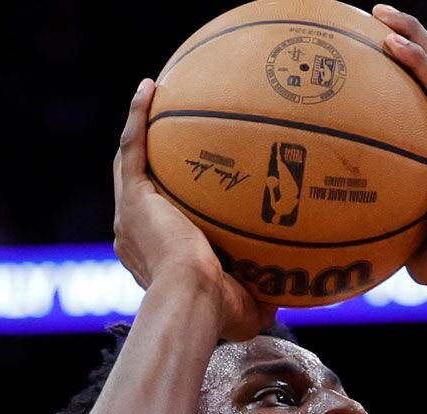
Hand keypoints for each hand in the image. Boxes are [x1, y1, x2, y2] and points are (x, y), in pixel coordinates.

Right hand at [113, 79, 276, 340]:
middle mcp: (134, 235)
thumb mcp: (249, 306)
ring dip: (138, 128)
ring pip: (129, 162)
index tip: (186, 188)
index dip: (168, 202)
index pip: (158, 223)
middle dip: (149, 161)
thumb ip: (266, 293)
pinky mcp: (134, 199)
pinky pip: (133, 148)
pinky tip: (150, 87)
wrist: (192, 301)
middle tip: (164, 134)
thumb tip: (298, 289)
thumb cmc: (219, 313)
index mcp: (155, 258)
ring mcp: (130, 215)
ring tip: (152, 95)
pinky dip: (138, 116)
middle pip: (138, 187)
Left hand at [374, 5, 426, 291]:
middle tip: (375, 16)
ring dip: (412, 36)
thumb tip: (341, 215)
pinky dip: (419, 63)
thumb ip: (383, 208)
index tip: (375, 49)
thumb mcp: (403, 225)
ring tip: (380, 15)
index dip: (409, 68)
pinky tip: (392, 44)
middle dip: (408, 37)